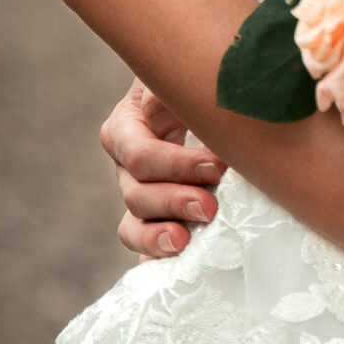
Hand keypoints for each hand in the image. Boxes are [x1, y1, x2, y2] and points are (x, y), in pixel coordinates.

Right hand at [101, 79, 224, 257]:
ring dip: (160, 237)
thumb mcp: (184, 70)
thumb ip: (168, 87)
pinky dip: (158, 262)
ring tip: (187, 242)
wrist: (215, 97)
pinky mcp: (159, 220)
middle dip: (173, 202)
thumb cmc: (201, 78)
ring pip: (134, 226)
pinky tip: (179, 272)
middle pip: (136, 194)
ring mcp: (141, 197)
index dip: (174, 165)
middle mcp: (128, 167)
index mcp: (127, 128)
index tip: (217, 166)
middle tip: (211, 207)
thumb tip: (154, 110)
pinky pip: (148, 250)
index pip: (139, 154)